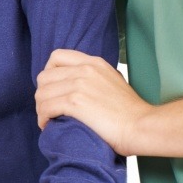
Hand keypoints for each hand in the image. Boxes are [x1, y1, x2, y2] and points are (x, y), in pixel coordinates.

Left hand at [35, 49, 153, 155]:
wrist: (141, 126)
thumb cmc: (130, 112)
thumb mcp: (113, 82)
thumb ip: (94, 77)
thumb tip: (76, 84)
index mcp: (94, 63)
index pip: (56, 56)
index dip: (48, 73)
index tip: (52, 89)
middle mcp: (84, 70)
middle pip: (44, 77)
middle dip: (43, 94)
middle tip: (49, 108)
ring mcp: (79, 85)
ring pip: (42, 94)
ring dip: (41, 109)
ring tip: (49, 119)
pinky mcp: (75, 103)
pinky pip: (46, 108)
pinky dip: (43, 118)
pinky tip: (48, 126)